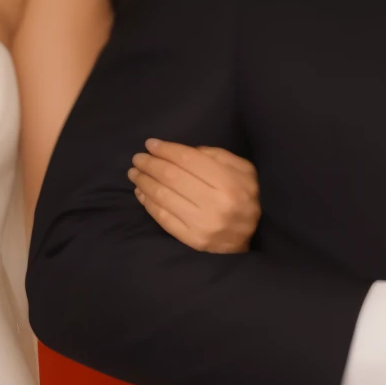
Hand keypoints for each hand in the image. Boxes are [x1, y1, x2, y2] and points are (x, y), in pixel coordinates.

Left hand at [130, 139, 260, 252]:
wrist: (251, 238)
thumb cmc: (245, 197)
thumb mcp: (243, 169)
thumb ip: (217, 155)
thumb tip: (185, 152)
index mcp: (229, 182)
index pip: (188, 160)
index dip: (166, 150)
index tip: (150, 144)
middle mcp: (215, 204)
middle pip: (172, 177)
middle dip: (150, 164)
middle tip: (137, 158)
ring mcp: (202, 224)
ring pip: (163, 197)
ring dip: (144, 182)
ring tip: (134, 173)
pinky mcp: (192, 240)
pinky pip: (163, 218)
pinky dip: (148, 203)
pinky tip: (141, 193)